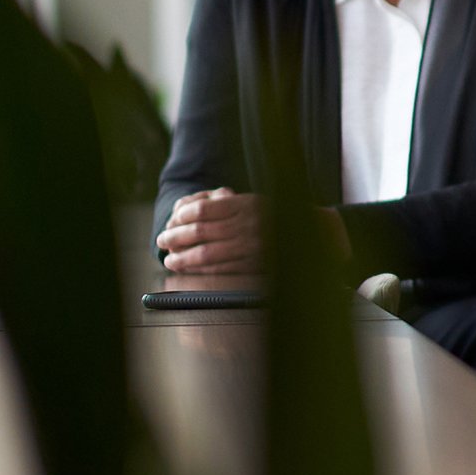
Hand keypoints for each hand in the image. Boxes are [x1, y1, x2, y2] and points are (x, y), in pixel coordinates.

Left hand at [156, 190, 350, 273]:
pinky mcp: (255, 265)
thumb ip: (226, 204)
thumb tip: (187, 209)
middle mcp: (248, 224)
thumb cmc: (274, 217)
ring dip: (184, 258)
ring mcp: (252, 247)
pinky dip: (202, 272)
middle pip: (200, 232)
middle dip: (176, 238)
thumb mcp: (253, 202)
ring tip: (170, 259)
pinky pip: (222, 270)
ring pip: (207, 253)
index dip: (181, 216)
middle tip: (162, 241)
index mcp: (246, 204)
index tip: (170, 221)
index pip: (203, 209)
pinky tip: (191, 271)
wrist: (313, 234)